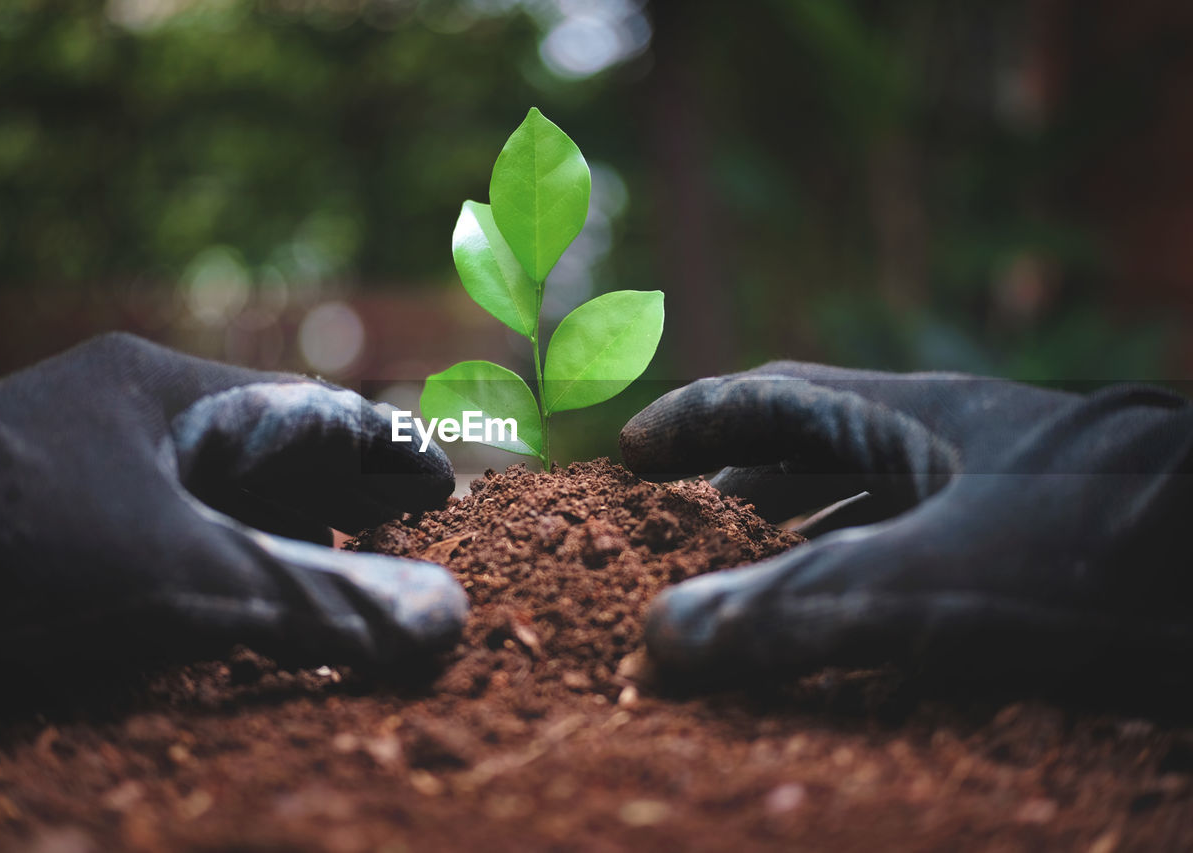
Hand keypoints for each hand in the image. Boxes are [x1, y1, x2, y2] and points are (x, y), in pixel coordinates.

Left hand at [0, 333, 466, 672]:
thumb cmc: (21, 538)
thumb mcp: (186, 576)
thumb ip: (316, 597)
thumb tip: (443, 617)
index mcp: (171, 392)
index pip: (313, 413)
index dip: (385, 453)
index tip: (443, 490)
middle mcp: (130, 409)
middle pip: (270, 443)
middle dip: (342, 489)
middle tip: (404, 532)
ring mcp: (85, 453)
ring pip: (215, 480)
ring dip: (281, 520)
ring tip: (337, 563)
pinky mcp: (50, 502)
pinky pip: (165, 514)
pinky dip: (218, 546)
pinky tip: (235, 583)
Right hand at [621, 362, 1192, 679]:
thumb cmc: (1123, 561)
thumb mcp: (942, 589)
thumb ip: (800, 613)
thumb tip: (662, 640)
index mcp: (927, 420)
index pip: (779, 399)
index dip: (695, 422)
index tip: (628, 457)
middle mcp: (965, 450)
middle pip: (822, 453)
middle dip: (738, 490)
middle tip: (675, 537)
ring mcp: (1010, 503)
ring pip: (879, 510)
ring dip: (805, 544)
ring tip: (750, 591)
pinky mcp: (1050, 561)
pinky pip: (930, 562)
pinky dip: (872, 591)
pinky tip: (862, 637)